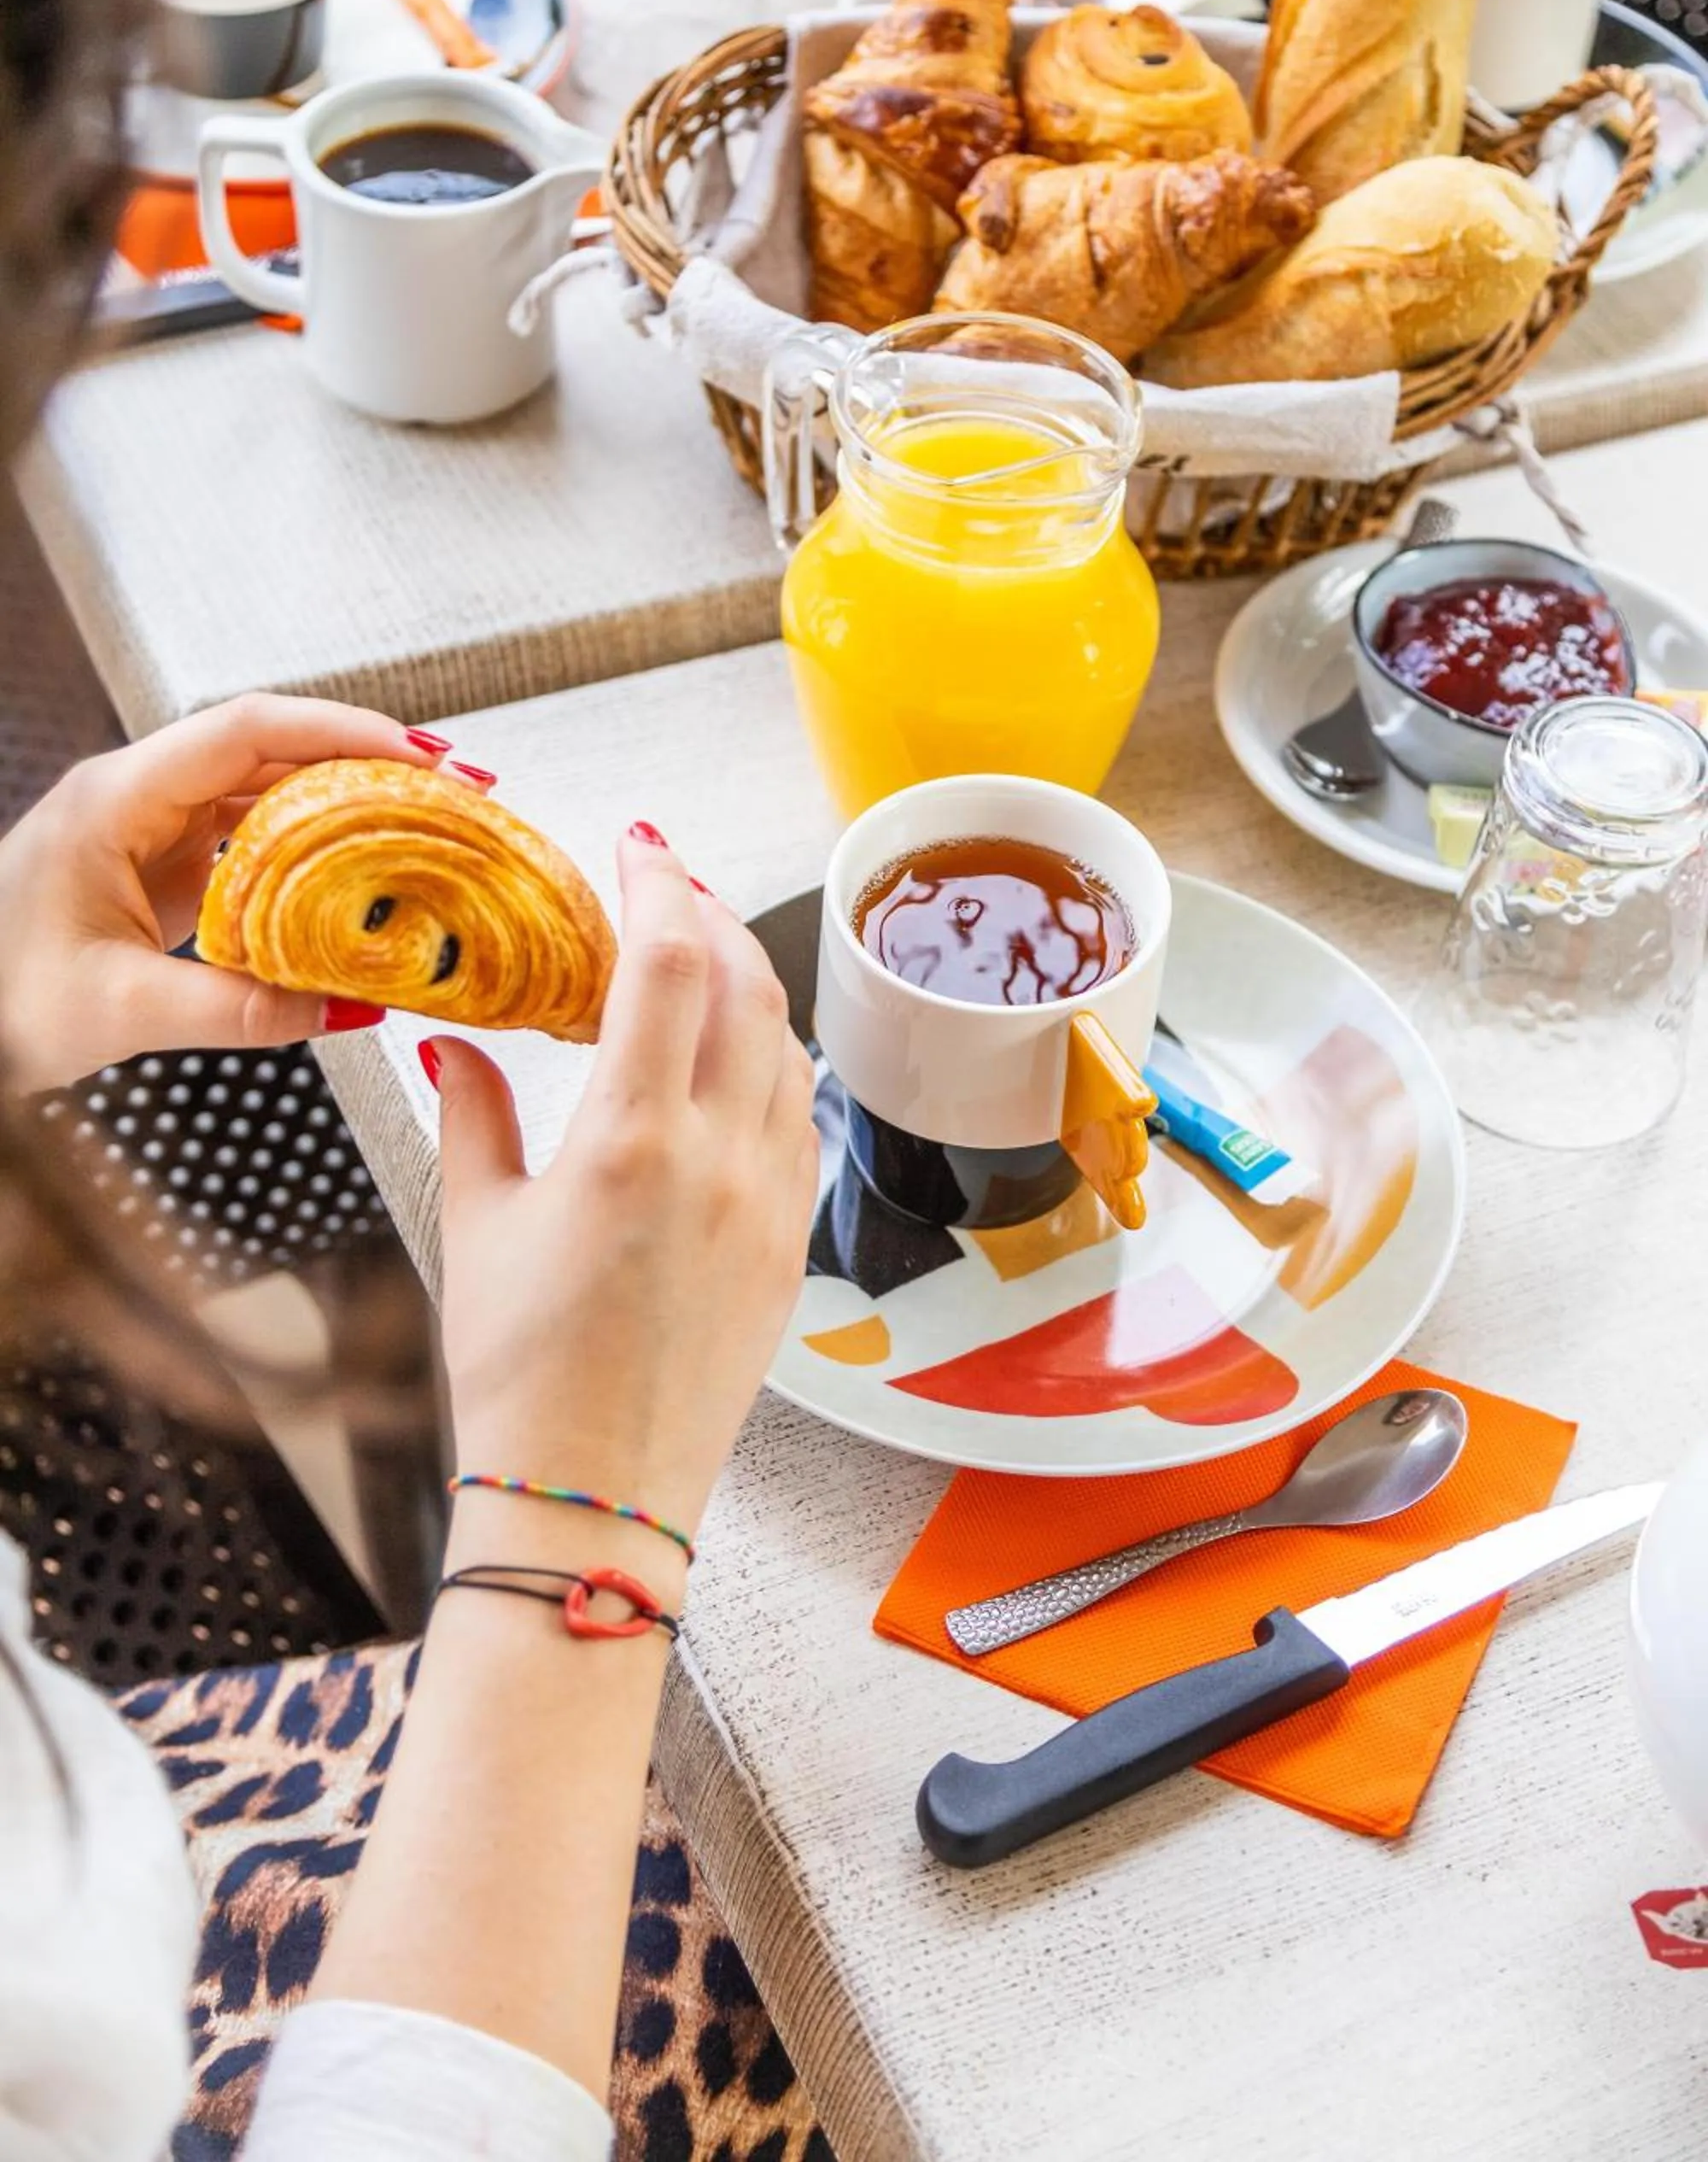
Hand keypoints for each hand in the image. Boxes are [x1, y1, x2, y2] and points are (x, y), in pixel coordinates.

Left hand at [0, 692, 448, 1092]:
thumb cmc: (0, 1004)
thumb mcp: (120, 1011)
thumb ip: (235, 1009)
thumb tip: (347, 1008)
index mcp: (114, 800)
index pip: (245, 731)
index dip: (341, 733)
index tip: (420, 758)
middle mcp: (135, 796)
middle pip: (271, 751)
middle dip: (367, 765)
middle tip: (453, 794)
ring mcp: (148, 828)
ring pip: (267, 793)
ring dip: (347, 808)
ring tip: (427, 831)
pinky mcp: (160, 866)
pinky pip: (252, 840)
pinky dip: (314, 855)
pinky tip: (363, 881)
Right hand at [430, 825, 818, 1536]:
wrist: (595, 1499)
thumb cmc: (525, 1378)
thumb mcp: (475, 1229)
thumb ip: (474, 1116)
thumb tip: (455, 1048)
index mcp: (634, 1143)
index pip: (669, 964)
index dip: (657, 883)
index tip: (636, 845)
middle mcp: (720, 1161)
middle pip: (746, 986)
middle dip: (709, 916)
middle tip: (665, 888)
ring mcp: (770, 1203)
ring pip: (788, 1048)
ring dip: (749, 986)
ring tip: (698, 965)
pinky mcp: (792, 1245)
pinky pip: (803, 1120)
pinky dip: (774, 1065)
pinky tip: (735, 1064)